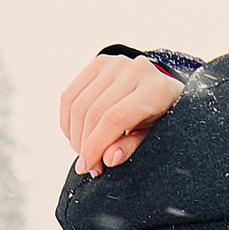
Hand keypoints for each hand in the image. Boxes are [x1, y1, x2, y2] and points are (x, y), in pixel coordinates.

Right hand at [60, 53, 183, 170]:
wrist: (161, 88)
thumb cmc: (159, 116)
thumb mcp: (152, 135)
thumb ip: (131, 146)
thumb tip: (108, 159)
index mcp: (155, 89)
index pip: (114, 119)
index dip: (96, 146)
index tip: (87, 167)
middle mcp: (135, 70)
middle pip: (94, 112)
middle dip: (84, 144)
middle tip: (86, 166)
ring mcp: (116, 62)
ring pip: (79, 104)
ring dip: (74, 134)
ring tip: (82, 151)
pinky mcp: (99, 62)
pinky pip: (71, 94)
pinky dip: (67, 119)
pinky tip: (73, 135)